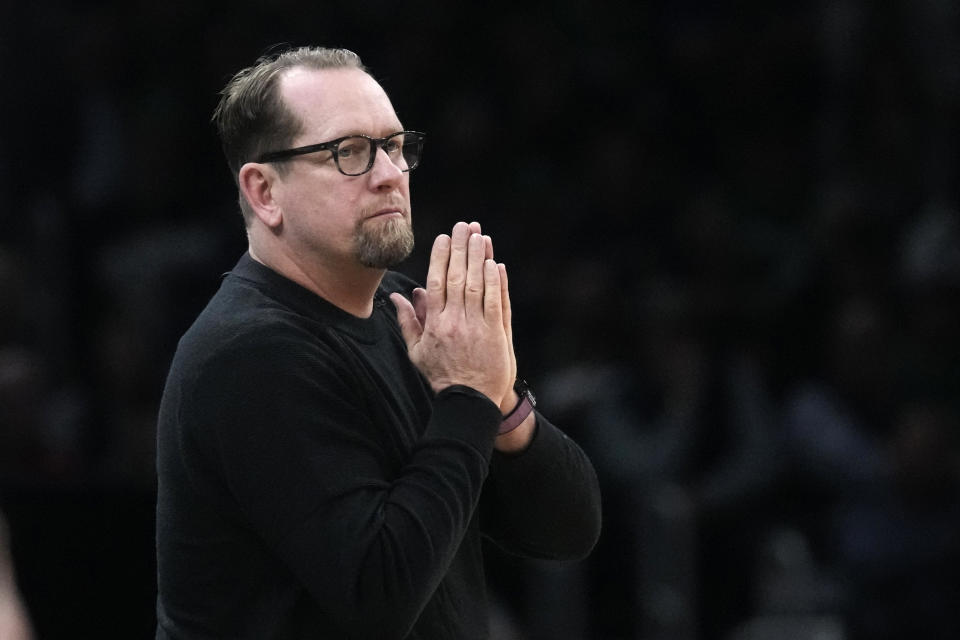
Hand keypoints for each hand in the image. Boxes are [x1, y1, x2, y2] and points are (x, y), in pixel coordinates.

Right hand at [391, 221, 511, 405]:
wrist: (469, 401)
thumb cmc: (442, 376)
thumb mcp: (417, 351)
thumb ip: (409, 322)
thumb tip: (398, 297)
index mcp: (434, 324)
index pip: (437, 283)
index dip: (440, 258)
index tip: (444, 237)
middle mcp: (455, 322)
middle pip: (457, 278)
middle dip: (461, 249)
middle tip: (464, 225)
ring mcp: (477, 327)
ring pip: (477, 286)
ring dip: (478, 258)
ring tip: (480, 235)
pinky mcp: (495, 334)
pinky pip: (495, 302)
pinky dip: (495, 282)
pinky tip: (494, 263)